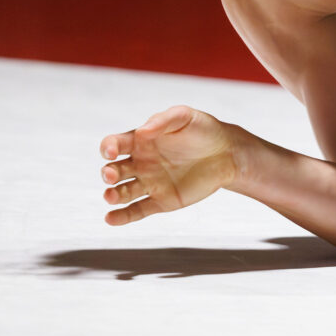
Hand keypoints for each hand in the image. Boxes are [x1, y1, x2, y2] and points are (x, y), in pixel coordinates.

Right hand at [99, 106, 237, 225]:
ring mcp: (150, 183)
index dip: (108, 147)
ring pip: (122, 192)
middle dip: (108, 173)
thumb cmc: (204, 130)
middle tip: (111, 175)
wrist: (227, 153)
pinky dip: (122, 216)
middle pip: (114, 170)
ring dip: (113, 195)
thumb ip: (163, 120)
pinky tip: (111, 218)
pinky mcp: (161, 200)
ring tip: (111, 196)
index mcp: (141, 141)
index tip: (111, 152)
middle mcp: (141, 163)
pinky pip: (137, 210)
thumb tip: (141, 131)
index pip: (115, 144)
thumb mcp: (185, 117)